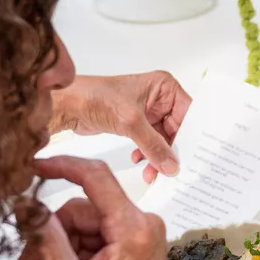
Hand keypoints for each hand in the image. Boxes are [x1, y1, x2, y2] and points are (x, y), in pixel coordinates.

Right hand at [24, 156, 167, 259]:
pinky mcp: (136, 248)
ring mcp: (141, 237)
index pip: (94, 176)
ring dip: (60, 247)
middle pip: (83, 208)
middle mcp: (143, 225)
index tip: (32, 166)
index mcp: (133, 228)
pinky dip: (74, 254)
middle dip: (52, 231)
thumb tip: (26, 203)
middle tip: (27, 259)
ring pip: (86, 224)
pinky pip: (97, 238)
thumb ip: (45, 238)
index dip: (60, 166)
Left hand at [53, 72, 190, 181]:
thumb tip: (171, 166)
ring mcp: (147, 112)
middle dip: (171, 151)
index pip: (187, 114)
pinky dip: (147, 155)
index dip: (190, 135)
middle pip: (176, 129)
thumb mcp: (131, 122)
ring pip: (163, 140)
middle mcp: (158, 98)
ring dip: (158, 156)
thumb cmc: (96, 97)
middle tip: (170, 171)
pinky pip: (150, 143)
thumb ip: (154, 146)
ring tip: (152, 172)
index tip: (191, 157)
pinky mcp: (136, 124)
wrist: (68, 105)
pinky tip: (139, 161)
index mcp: (164, 87)